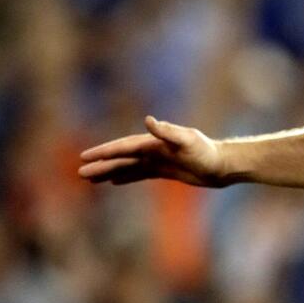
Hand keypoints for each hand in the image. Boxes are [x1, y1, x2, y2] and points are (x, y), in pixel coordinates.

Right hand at [78, 116, 225, 186]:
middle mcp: (154, 149)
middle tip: (80, 173)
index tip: (85, 157)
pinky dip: (126, 177)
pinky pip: (140, 174)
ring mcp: (159, 160)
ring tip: (90, 179)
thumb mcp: (188, 141)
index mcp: (154, 142)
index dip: (104, 152)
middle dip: (101, 165)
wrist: (223, 165)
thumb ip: (167, 132)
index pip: (123, 147)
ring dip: (110, 172)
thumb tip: (148, 120)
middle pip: (122, 158)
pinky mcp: (166, 170)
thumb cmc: (207, 152)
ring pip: (128, 167)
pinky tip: (114, 182)